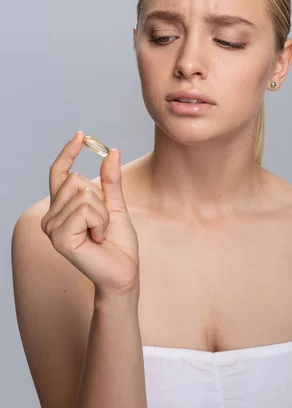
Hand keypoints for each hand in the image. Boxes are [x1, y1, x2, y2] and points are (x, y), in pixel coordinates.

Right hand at [41, 131, 139, 297]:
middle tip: (102, 224)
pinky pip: (86, 210)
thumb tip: (112, 151)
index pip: (59, 174)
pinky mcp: (60, 238)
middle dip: (100, 200)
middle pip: (76, 180)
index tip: (81, 135)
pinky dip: (100, 222)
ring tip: (100, 233)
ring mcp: (53, 228)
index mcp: (61, 209)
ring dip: (102, 214)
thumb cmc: (118, 244)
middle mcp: (51, 217)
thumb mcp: (116, 205)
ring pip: (84, 195)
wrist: (123, 272)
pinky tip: (97, 238)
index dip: (68, 153)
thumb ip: (110, 181)